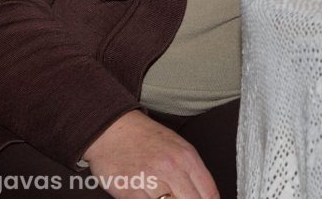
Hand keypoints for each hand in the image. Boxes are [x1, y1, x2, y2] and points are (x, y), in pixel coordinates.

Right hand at [83, 110, 218, 198]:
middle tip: (180, 198)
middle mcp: (171, 169)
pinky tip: (150, 197)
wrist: (111, 129)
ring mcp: (151, 181)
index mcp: (187, 158)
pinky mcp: (130, 193)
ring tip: (165, 197)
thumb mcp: (178, 148)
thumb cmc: (145, 138)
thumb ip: (193, 173)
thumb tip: (206, 196)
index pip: (210, 193)